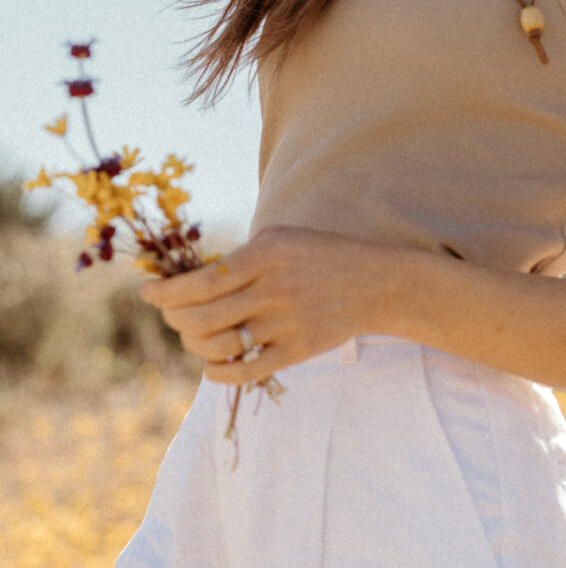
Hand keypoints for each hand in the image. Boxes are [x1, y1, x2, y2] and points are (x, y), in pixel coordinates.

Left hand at [139, 225, 392, 384]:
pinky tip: (212, 362)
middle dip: (173, 318)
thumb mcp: (280, 239)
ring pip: (217, 345)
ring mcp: (284, 324)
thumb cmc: (320, 255)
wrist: (374, 283)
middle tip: (169, 312)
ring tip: (191, 333)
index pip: (200, 281)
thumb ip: (240, 258)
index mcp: (265, 255)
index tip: (147, 292)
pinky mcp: (295, 351)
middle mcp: (272, 290)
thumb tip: (190, 279)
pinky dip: (217, 371)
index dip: (165, 292)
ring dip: (192, 342)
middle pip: (201, 316)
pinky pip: (243, 371)